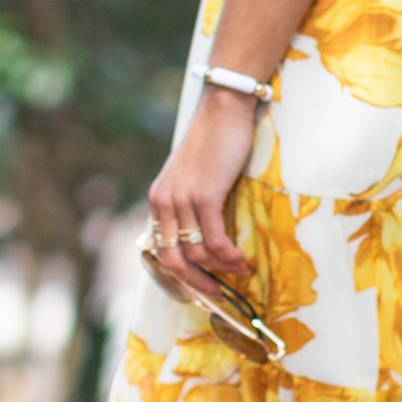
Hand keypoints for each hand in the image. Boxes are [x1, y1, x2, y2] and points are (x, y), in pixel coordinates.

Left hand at [146, 87, 256, 297]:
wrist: (223, 109)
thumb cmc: (214, 140)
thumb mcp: (193, 175)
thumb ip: (191, 201)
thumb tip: (206, 233)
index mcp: (158, 199)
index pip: (160, 249)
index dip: (179, 273)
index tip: (201, 283)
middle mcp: (163, 203)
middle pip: (171, 260)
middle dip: (195, 282)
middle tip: (217, 292)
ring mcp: (182, 200)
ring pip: (194, 254)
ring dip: (220, 270)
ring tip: (241, 271)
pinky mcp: (204, 197)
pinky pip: (213, 241)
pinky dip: (228, 257)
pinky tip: (242, 260)